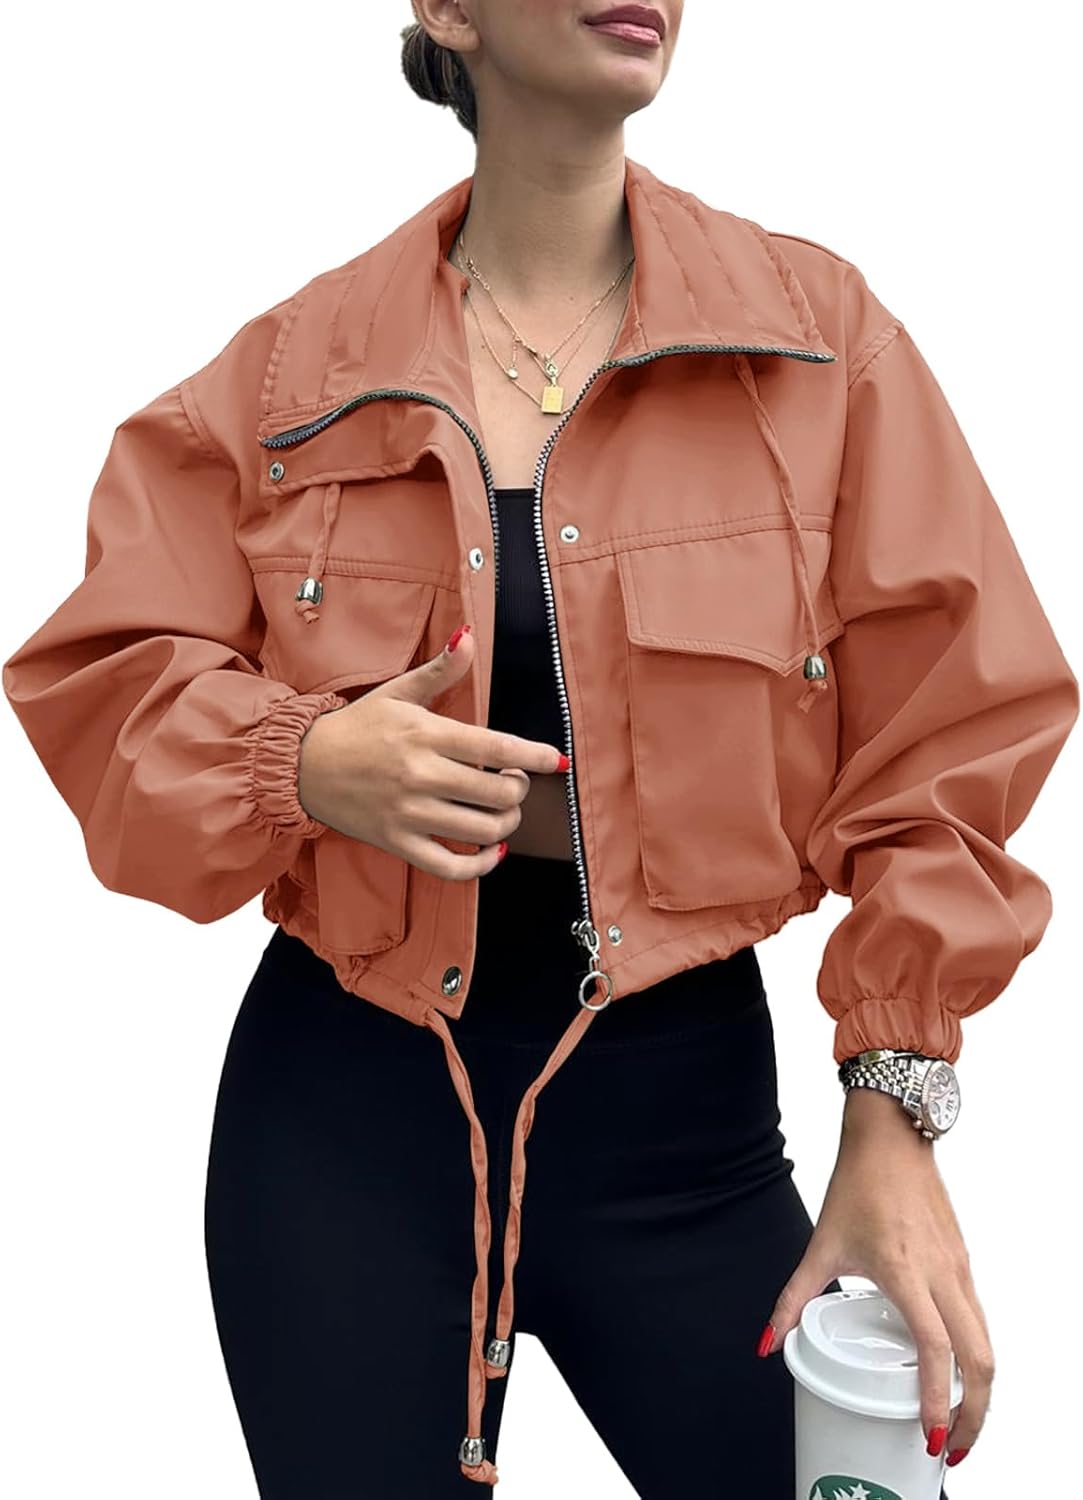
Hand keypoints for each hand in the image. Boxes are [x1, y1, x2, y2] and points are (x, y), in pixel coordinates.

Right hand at [297, 623, 567, 878]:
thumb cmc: (357, 728)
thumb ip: (440, 670)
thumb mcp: (398, 693)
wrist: (303, 766)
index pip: (496, 746)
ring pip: (482, 830)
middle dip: (518, 789)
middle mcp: (420, 775)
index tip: (555, 760)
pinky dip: (479, 866)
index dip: (533, 756)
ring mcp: (409, 813)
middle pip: (498, 792)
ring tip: (503, 810)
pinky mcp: (397, 842)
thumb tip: (468, 636)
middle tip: (514, 781)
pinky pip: (450, 867)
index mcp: (425, 734)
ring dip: (507, 823)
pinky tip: (490, 850)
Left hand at [757, 1087, 994, 1468]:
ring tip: (959, 1426)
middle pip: (979, 1359)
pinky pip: (982, 1321)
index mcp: (904, 1271)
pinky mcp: (965, 1263)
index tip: (931, 1435)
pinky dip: (978, 1359)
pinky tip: (960, 1378)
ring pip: (988, 1343)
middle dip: (973, 1413)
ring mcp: (960, 1268)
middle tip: (953, 1449)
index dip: (935, 1397)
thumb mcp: (821, 1246)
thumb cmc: (858, 1186)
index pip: (934, 1347)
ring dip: (980, 1391)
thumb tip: (768, 1343)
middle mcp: (941, 1273)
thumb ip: (792, 1299)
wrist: (891, 1138)